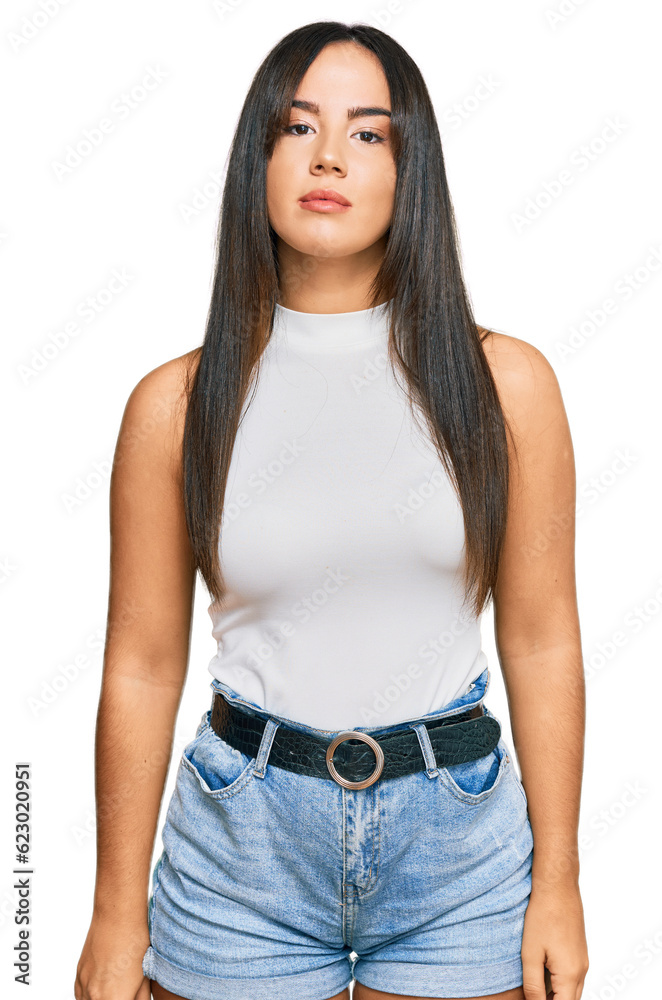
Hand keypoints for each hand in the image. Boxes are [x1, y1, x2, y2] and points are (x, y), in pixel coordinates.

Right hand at [75, 914, 151, 999]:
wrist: (118, 917)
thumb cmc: (135, 943)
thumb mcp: (145, 978)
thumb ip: (140, 999)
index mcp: (114, 999)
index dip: (128, 999)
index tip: (130, 996)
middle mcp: (95, 996)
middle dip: (117, 998)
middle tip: (125, 991)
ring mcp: (84, 985)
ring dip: (102, 998)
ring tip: (115, 989)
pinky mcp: (78, 976)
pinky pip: (81, 996)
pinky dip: (91, 996)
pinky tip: (103, 987)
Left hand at [521, 880, 588, 998]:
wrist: (557, 886)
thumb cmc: (543, 915)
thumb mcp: (530, 954)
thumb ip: (532, 985)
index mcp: (570, 975)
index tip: (531, 999)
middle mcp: (581, 971)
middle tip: (530, 995)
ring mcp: (582, 961)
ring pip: (572, 991)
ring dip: (556, 994)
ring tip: (534, 989)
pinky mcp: (579, 952)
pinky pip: (572, 977)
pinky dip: (559, 983)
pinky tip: (542, 973)